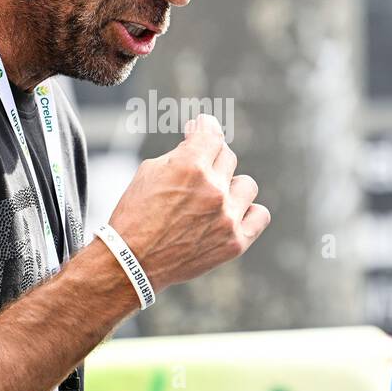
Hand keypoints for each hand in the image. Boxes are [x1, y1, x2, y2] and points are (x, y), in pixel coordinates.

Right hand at [105, 114, 269, 291]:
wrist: (131, 263)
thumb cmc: (136, 214)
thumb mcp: (150, 171)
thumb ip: (181, 152)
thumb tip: (200, 134)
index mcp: (190, 166)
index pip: (212, 133)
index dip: (206, 128)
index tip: (202, 128)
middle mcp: (213, 189)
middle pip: (228, 158)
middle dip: (211, 161)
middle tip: (194, 175)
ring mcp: (227, 217)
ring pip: (246, 185)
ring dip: (231, 188)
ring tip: (211, 200)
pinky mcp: (235, 242)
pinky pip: (260, 215)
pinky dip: (248, 213)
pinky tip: (232, 214)